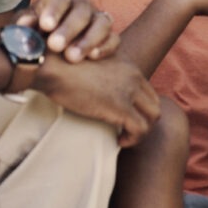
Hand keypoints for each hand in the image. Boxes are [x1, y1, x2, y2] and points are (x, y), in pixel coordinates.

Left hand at [17, 0, 117, 61]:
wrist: (52, 48)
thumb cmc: (37, 33)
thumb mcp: (28, 27)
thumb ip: (26, 24)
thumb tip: (23, 25)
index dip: (53, 10)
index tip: (45, 26)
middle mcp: (82, 5)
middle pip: (81, 11)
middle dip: (68, 29)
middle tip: (54, 46)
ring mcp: (97, 20)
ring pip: (101, 23)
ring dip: (87, 40)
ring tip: (72, 58)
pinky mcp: (108, 36)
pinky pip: (114, 39)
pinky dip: (105, 47)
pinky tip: (93, 57)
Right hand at [32, 54, 160, 147]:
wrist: (53, 65)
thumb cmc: (62, 67)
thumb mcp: (92, 68)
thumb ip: (103, 77)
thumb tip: (98, 92)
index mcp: (128, 66)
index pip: (147, 91)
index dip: (140, 109)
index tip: (124, 119)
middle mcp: (133, 76)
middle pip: (154, 104)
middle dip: (145, 121)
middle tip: (127, 132)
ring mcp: (129, 91)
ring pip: (153, 117)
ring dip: (141, 132)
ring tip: (124, 138)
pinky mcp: (120, 106)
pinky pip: (140, 129)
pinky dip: (133, 139)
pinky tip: (118, 141)